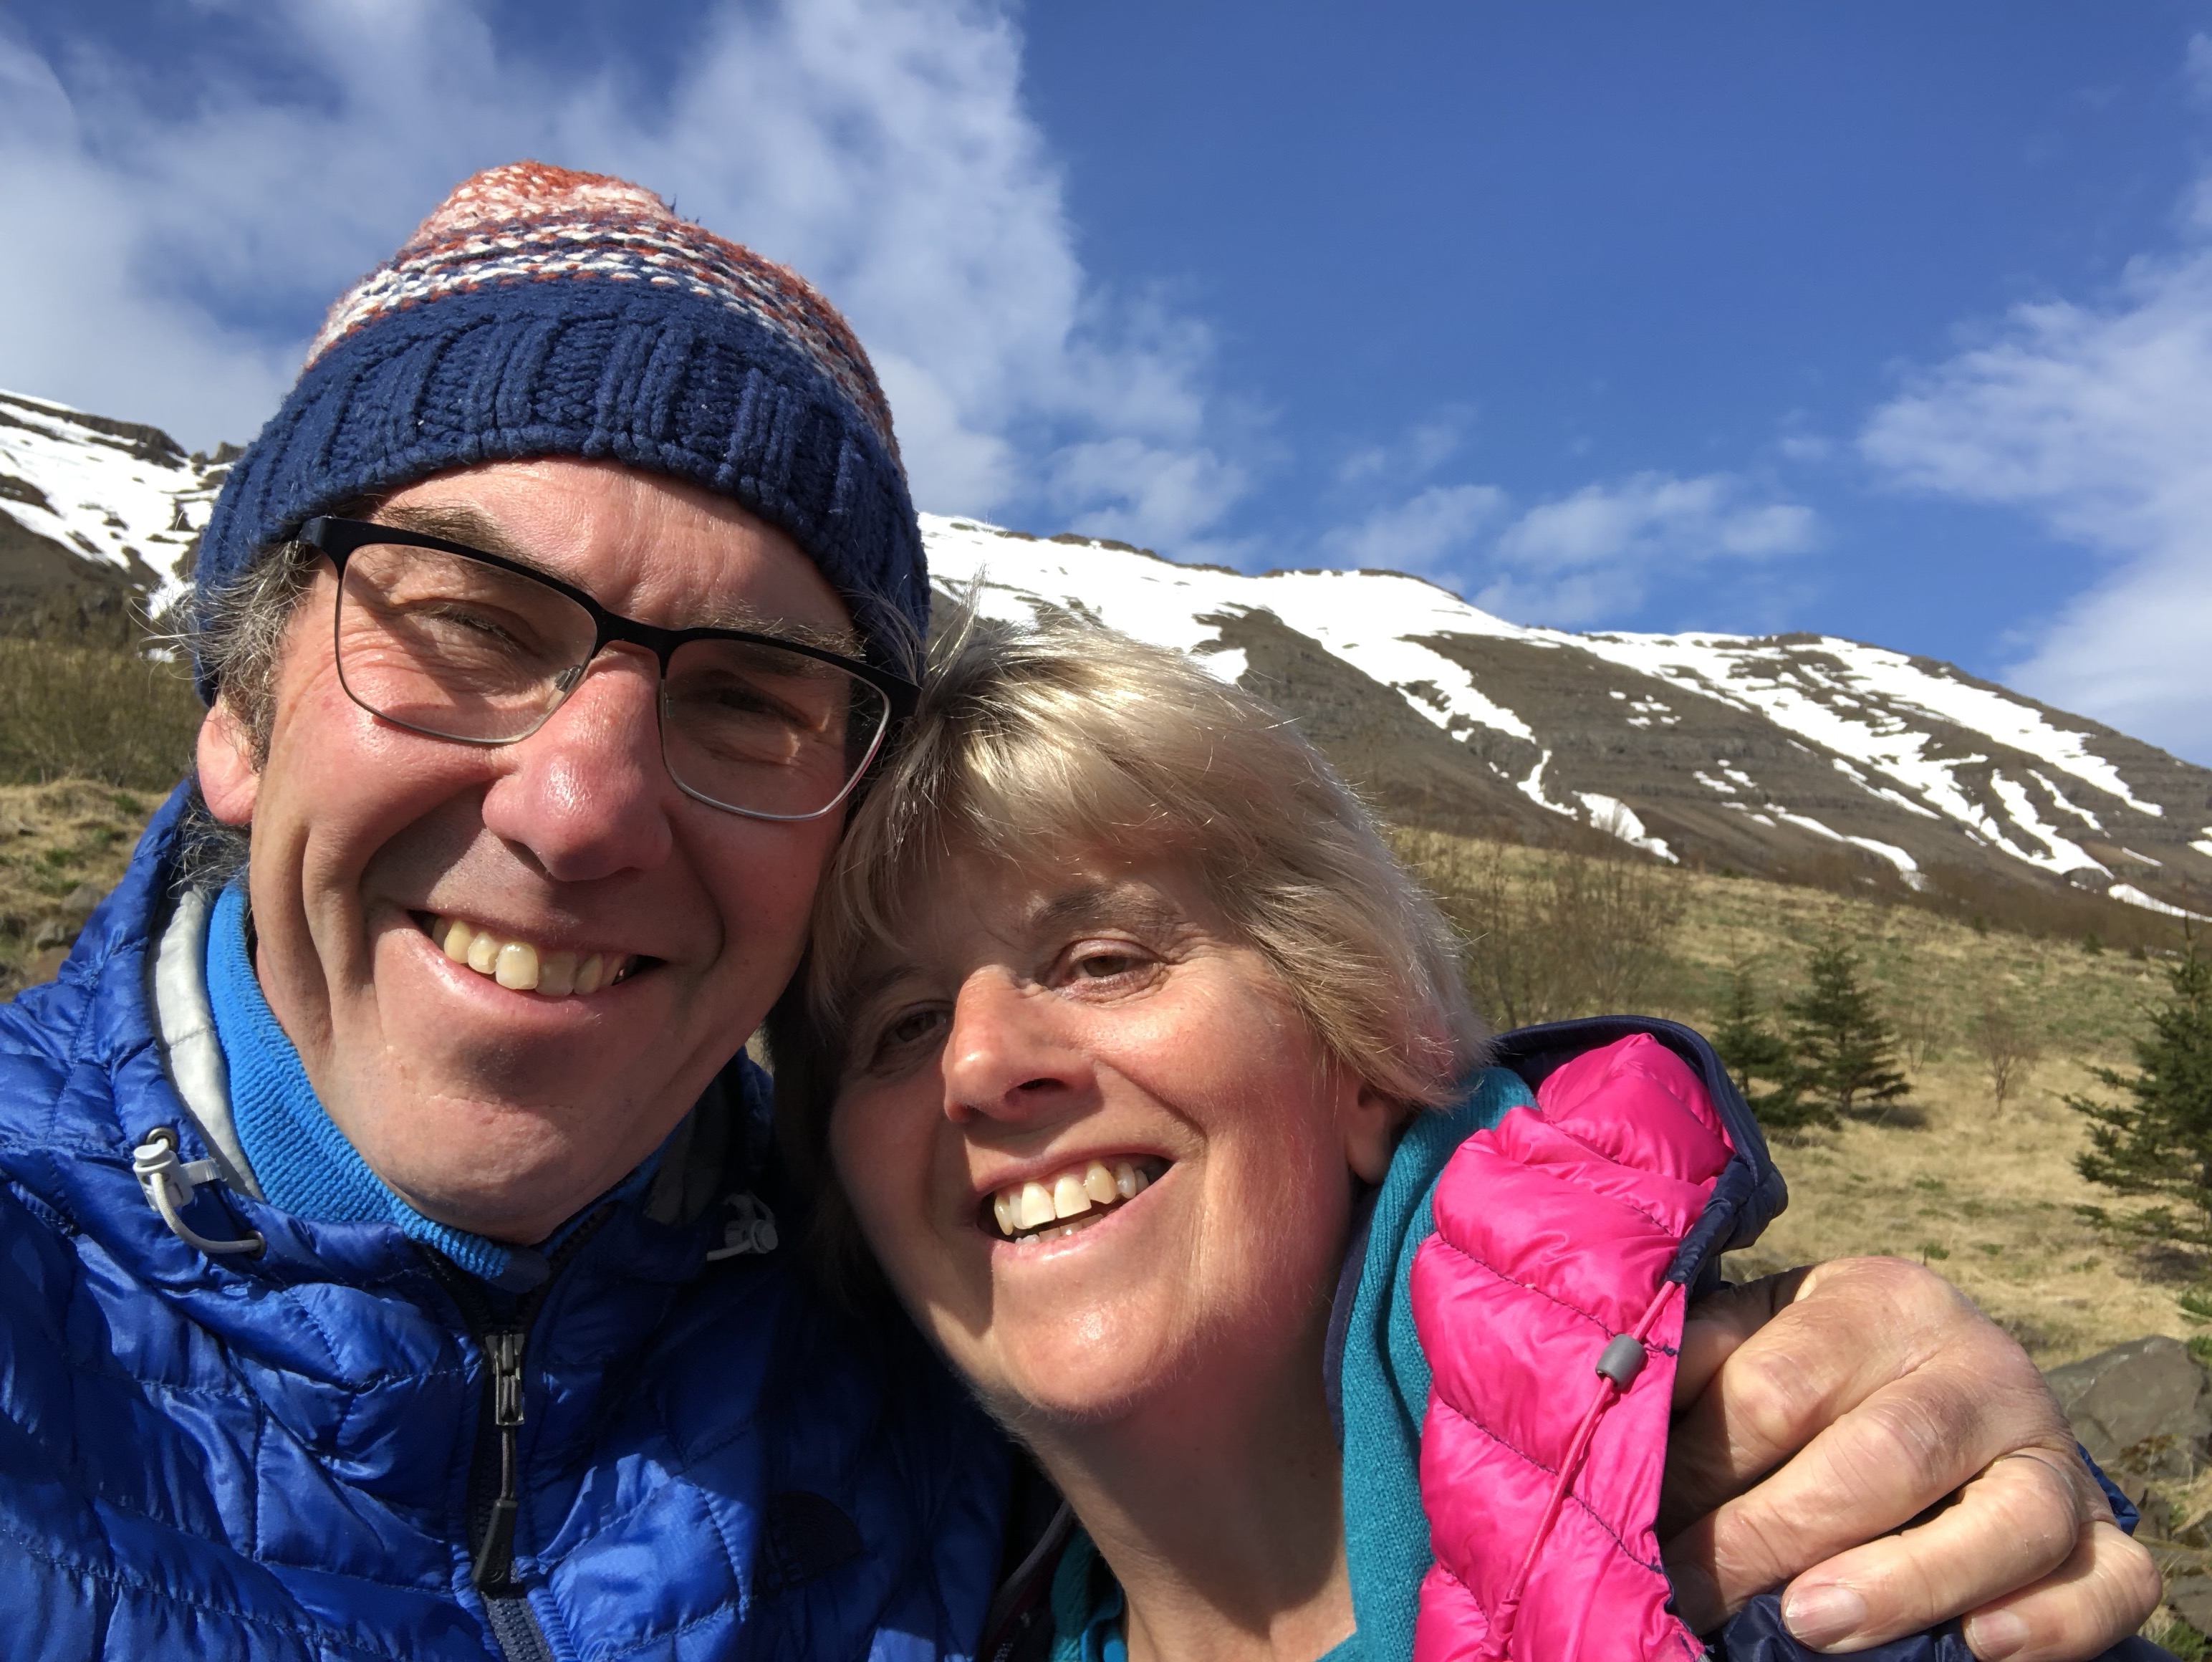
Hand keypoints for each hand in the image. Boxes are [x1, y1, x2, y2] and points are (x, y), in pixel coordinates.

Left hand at [1658, 1257, 2163, 1658]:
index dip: (1703, 1465)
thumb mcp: (1748, 1344)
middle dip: (1777, 1533)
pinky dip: (2055, 1618)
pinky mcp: (2103, 1530)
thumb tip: (1620, 1413)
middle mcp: (1982, 1362)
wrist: (1926, 1388)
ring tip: (1812, 1623)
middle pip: (1885, 1453)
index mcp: (1880, 1299)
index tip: (1642, 1522)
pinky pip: (2111, 1579)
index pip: (1780, 1388)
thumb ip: (1696, 1367)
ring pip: (2008, 1518)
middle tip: (1699, 1592)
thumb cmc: (1805, 1373)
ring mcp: (2052, 1448)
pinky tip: (1980, 1646)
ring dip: (1907, 1581)